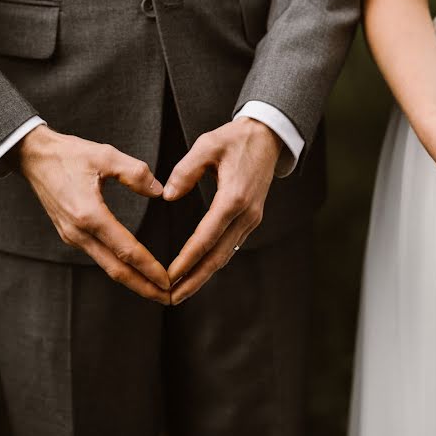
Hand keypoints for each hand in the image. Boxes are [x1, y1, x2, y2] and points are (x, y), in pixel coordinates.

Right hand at [18, 126, 170, 302]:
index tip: (169, 280)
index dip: (149, 267)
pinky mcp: (70, 234)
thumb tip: (160, 192)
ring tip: (157, 289)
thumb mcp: (105, 155)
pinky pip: (99, 256)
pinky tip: (135, 271)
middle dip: (144, 287)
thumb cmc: (69, 154)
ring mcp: (72, 235)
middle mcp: (79, 232)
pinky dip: (119, 267)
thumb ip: (135, 173)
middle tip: (169, 298)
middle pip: (116, 270)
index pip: (126, 249)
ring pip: (107, 266)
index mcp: (89, 215)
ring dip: (133, 280)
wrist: (32, 156)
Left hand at [163, 118, 281, 304]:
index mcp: (234, 197)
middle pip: (218, 256)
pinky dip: (213, 262)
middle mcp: (246, 213)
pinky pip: (231, 246)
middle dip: (194, 280)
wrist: (267, 137)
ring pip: (225, 255)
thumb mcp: (207, 145)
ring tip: (180, 292)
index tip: (169, 276)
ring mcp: (252, 218)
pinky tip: (198, 271)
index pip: (207, 237)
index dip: (187, 260)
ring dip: (203, 275)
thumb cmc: (235, 139)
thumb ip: (185, 170)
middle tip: (171, 298)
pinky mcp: (251, 218)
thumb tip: (167, 196)